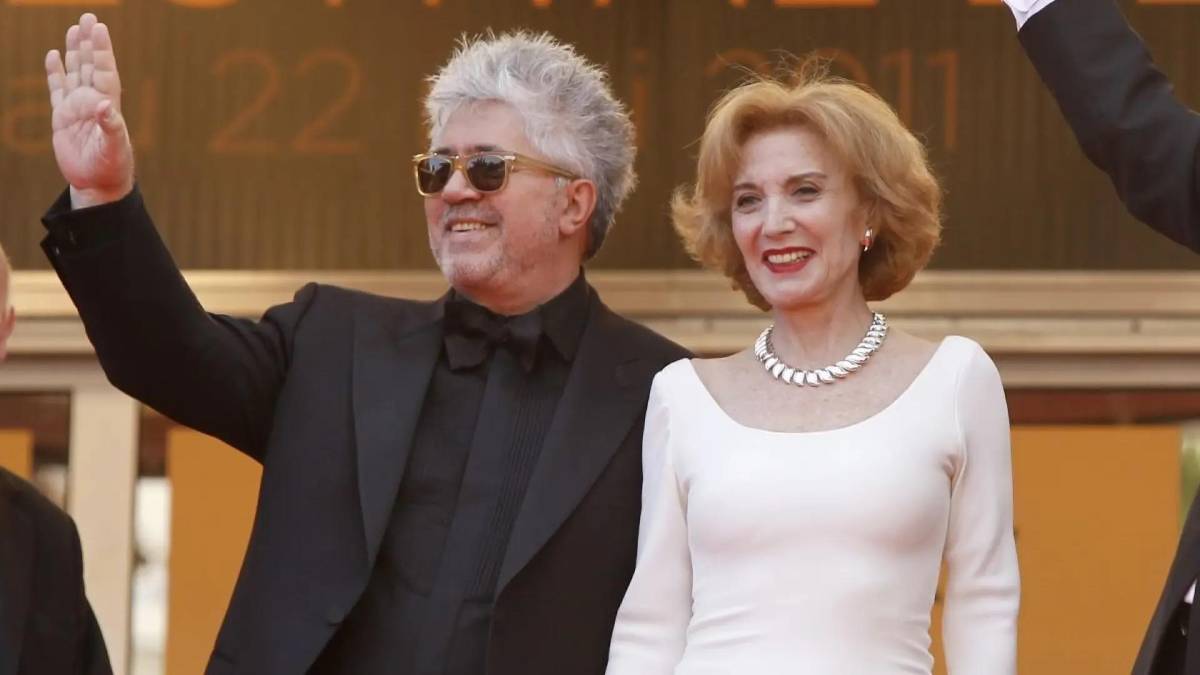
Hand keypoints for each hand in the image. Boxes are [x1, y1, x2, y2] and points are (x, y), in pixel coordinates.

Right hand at [45, 13, 134, 208]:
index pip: (105, 70)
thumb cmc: (111, 167)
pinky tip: (54, 55)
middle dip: (89, 42)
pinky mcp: (63, 116)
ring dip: (75, 52)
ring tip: (74, 29)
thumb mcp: (114, 148)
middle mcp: (93, 101)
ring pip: (75, 72)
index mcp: (107, 105)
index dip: (102, 50)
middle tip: (88, 17)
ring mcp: (77, 107)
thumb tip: (106, 107)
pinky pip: (57, 88)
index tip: (99, 28)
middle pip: (90, 65)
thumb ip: (111, 127)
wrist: (97, 183)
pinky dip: (55, 72)